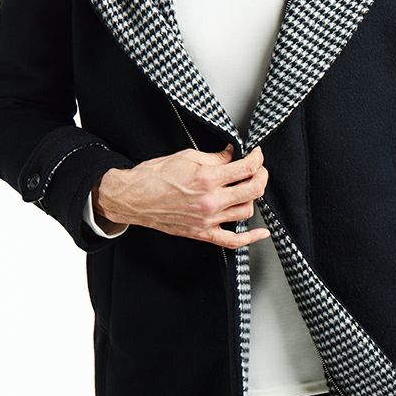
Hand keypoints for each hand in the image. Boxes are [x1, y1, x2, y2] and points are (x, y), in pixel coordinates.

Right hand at [93, 143, 270, 248]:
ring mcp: (208, 219)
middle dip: (261, 175)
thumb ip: (215, 158)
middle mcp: (210, 201)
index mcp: (207, 178)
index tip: (257, 154)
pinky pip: (233, 241)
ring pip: (247, 211)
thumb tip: (232, 155)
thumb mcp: (187, 157)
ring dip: (252, 198)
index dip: (257, 158)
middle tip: (258, 169)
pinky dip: (250, 238)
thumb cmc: (155, 176)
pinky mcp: (203, 233)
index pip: (246, 167)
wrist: (134, 198)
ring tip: (246, 189)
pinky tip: (261, 233)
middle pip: (253, 190)